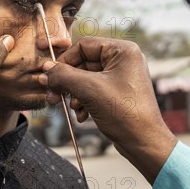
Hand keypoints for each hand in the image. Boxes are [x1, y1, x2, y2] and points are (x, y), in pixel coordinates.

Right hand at [39, 37, 176, 183]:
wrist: (144, 142)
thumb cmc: (124, 113)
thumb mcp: (89, 90)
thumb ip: (64, 76)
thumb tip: (46, 70)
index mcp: (123, 51)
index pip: (84, 46)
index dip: (64, 60)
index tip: (50, 76)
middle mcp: (124, 60)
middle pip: (84, 63)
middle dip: (68, 82)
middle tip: (53, 97)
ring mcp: (122, 77)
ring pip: (86, 79)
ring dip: (75, 94)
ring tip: (73, 109)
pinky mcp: (118, 93)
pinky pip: (94, 90)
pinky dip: (84, 102)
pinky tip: (83, 115)